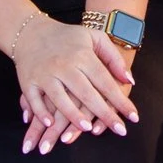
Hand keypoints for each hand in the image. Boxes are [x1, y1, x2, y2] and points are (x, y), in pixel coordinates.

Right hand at [12, 19, 138, 154]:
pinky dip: (41, 112)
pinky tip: (50, 124)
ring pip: (60, 99)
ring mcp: (45, 74)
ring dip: (73, 115)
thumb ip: (113, 57)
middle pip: (87, 94)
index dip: (120, 100)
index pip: (105, 81)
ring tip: (87, 129)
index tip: (133, 117)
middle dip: (105, 113)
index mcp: (82, 55)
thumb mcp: (94, 37)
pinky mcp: (28, 82)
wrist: (31, 31)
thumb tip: (129, 81)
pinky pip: (34, 100)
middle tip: (120, 130)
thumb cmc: (67, 37)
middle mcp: (64, 65)